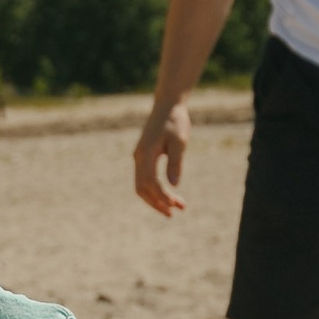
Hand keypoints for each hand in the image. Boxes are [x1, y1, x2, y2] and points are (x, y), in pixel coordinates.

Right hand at [133, 100, 192, 215]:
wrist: (168, 105)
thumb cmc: (175, 121)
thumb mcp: (179, 141)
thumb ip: (175, 162)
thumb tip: (173, 185)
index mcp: (145, 153)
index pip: (150, 182)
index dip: (162, 196)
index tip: (176, 205)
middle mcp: (138, 157)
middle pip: (142, 188)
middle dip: (156, 203)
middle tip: (173, 214)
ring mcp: (139, 157)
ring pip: (142, 185)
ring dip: (156, 198)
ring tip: (174, 208)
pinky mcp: (144, 156)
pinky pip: (145, 178)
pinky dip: (155, 189)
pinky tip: (169, 194)